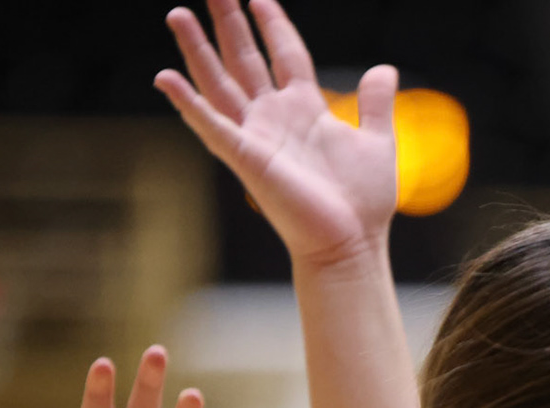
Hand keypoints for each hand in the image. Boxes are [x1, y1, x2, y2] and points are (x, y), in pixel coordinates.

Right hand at [155, 0, 396, 267]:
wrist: (352, 242)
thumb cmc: (363, 202)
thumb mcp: (378, 142)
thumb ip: (376, 104)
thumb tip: (384, 69)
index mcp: (305, 109)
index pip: (285, 54)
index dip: (273, 23)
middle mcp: (275, 118)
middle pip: (244, 59)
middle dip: (228, 23)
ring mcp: (257, 136)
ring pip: (220, 83)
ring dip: (197, 50)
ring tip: (178, 14)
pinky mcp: (246, 158)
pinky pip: (211, 126)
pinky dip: (188, 103)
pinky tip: (165, 78)